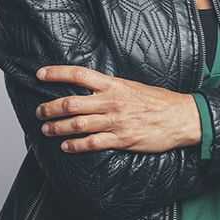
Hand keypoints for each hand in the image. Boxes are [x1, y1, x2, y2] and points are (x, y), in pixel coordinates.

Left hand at [35, 65, 200, 153]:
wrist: (181, 117)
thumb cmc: (158, 100)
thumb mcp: (132, 85)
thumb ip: (111, 87)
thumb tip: (91, 86)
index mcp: (113, 84)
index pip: (78, 74)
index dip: (56, 73)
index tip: (40, 74)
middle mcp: (111, 101)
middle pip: (71, 102)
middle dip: (50, 108)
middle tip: (39, 112)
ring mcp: (116, 121)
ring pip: (77, 124)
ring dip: (58, 128)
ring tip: (46, 129)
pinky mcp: (122, 139)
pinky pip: (92, 143)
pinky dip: (75, 146)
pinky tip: (66, 147)